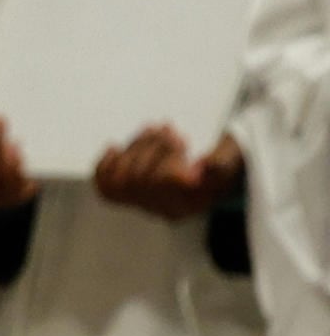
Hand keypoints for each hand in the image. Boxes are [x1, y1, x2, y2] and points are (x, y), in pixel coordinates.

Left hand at [93, 125, 243, 220]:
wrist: (216, 172)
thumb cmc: (226, 162)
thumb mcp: (231, 159)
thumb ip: (222, 161)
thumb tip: (205, 165)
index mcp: (189, 203)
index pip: (165, 181)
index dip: (168, 155)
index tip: (180, 136)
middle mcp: (164, 209)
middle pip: (142, 178)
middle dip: (152, 146)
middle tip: (165, 126)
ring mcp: (145, 204)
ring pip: (124, 180)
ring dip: (134, 148)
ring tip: (150, 128)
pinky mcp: (131, 196)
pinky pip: (106, 189)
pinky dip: (104, 167)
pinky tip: (113, 147)